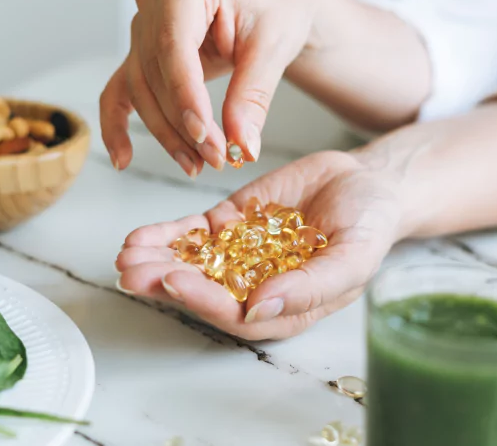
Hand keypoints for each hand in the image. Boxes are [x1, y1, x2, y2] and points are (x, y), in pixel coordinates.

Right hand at [99, 0, 319, 176]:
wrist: (276, 3)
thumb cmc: (278, 10)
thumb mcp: (274, 48)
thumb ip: (252, 96)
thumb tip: (242, 146)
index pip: (174, 44)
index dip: (185, 95)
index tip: (204, 135)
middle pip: (155, 71)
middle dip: (183, 122)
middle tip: (215, 158)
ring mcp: (144, 22)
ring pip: (141, 88)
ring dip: (166, 132)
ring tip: (197, 165)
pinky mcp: (142, 50)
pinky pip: (121, 89)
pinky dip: (118, 124)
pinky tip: (124, 158)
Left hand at [115, 151, 403, 339]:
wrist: (367, 183)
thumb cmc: (370, 226)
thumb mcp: (353, 257)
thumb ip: (311, 286)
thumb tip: (260, 310)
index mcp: (284, 306)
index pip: (236, 314)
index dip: (204, 301)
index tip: (174, 282)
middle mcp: (256, 285)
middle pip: (203, 291)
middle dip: (164, 282)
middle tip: (132, 273)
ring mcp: (240, 253)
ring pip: (191, 262)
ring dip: (156, 260)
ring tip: (126, 255)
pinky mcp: (231, 223)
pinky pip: (193, 233)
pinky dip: (166, 235)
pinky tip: (139, 237)